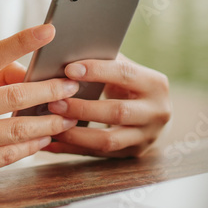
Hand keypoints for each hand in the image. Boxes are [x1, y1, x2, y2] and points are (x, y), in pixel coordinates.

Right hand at [0, 24, 80, 186]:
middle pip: (11, 97)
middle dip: (48, 91)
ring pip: (14, 131)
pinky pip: (7, 156)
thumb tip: (33, 75)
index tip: (49, 31)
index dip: (20, 42)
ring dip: (47, 123)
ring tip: (68, 116)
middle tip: (72, 85)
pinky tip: (46, 138)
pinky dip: (31, 146)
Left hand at [41, 54, 170, 157]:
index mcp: (155, 84)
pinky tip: (52, 143)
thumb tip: (67, 53)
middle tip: (53, 102)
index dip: (97, 71)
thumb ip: (105, 62)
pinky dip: (72, 149)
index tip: (69, 69)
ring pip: (108, 140)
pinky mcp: (133, 154)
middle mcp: (156, 113)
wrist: (156, 113)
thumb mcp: (127, 70)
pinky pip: (98, 154)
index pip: (125, 74)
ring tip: (51, 125)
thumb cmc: (132, 84)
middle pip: (117, 112)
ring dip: (75, 134)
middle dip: (82, 108)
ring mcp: (146, 137)